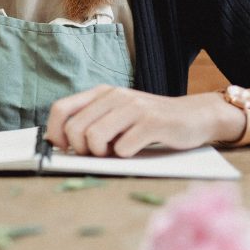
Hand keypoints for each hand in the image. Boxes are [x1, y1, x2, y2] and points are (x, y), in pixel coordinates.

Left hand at [45, 85, 231, 157]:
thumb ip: (94, 121)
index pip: (60, 109)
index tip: (65, 149)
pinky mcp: (152, 123)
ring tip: (116, 153)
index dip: (54, 133)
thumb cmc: (151, 122)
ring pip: (94, 137)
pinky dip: (125, 156)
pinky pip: (123, 147)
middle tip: (98, 154)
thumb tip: (61, 144)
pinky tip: (136, 150)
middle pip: (75, 128)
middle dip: (81, 149)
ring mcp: (134, 107)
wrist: (194, 116)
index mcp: (102, 93)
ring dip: (102, 154)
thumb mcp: (118, 114)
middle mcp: (115, 96)